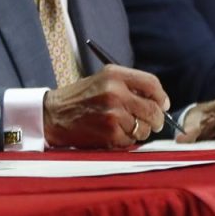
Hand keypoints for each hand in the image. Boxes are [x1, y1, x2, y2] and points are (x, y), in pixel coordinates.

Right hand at [43, 65, 169, 148]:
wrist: (53, 114)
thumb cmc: (79, 98)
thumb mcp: (102, 80)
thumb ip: (128, 86)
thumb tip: (158, 101)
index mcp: (114, 75)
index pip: (151, 83)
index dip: (161, 96)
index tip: (162, 104)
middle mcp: (115, 92)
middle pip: (153, 108)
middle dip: (155, 119)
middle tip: (150, 122)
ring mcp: (113, 113)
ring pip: (144, 128)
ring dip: (139, 131)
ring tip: (123, 127)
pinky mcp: (110, 132)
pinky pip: (131, 140)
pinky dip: (126, 140)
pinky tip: (113, 134)